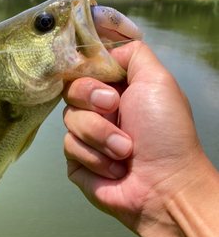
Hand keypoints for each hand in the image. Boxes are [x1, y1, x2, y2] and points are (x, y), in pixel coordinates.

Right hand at [63, 41, 207, 236]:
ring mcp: (88, 136)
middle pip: (72, 90)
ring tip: (124, 152)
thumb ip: (133, 53)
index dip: (90, 76)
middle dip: (93, 102)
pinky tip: (115, 170)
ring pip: (69, 119)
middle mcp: (101, 110)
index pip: (86, 69)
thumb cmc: (166, 134)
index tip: (109, 89)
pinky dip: (94, 158)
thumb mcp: (158, 80)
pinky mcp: (78, 161)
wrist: (164, 185)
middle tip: (116, 112)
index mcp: (119, 89)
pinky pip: (69, 147)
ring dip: (100, 135)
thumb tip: (106, 51)